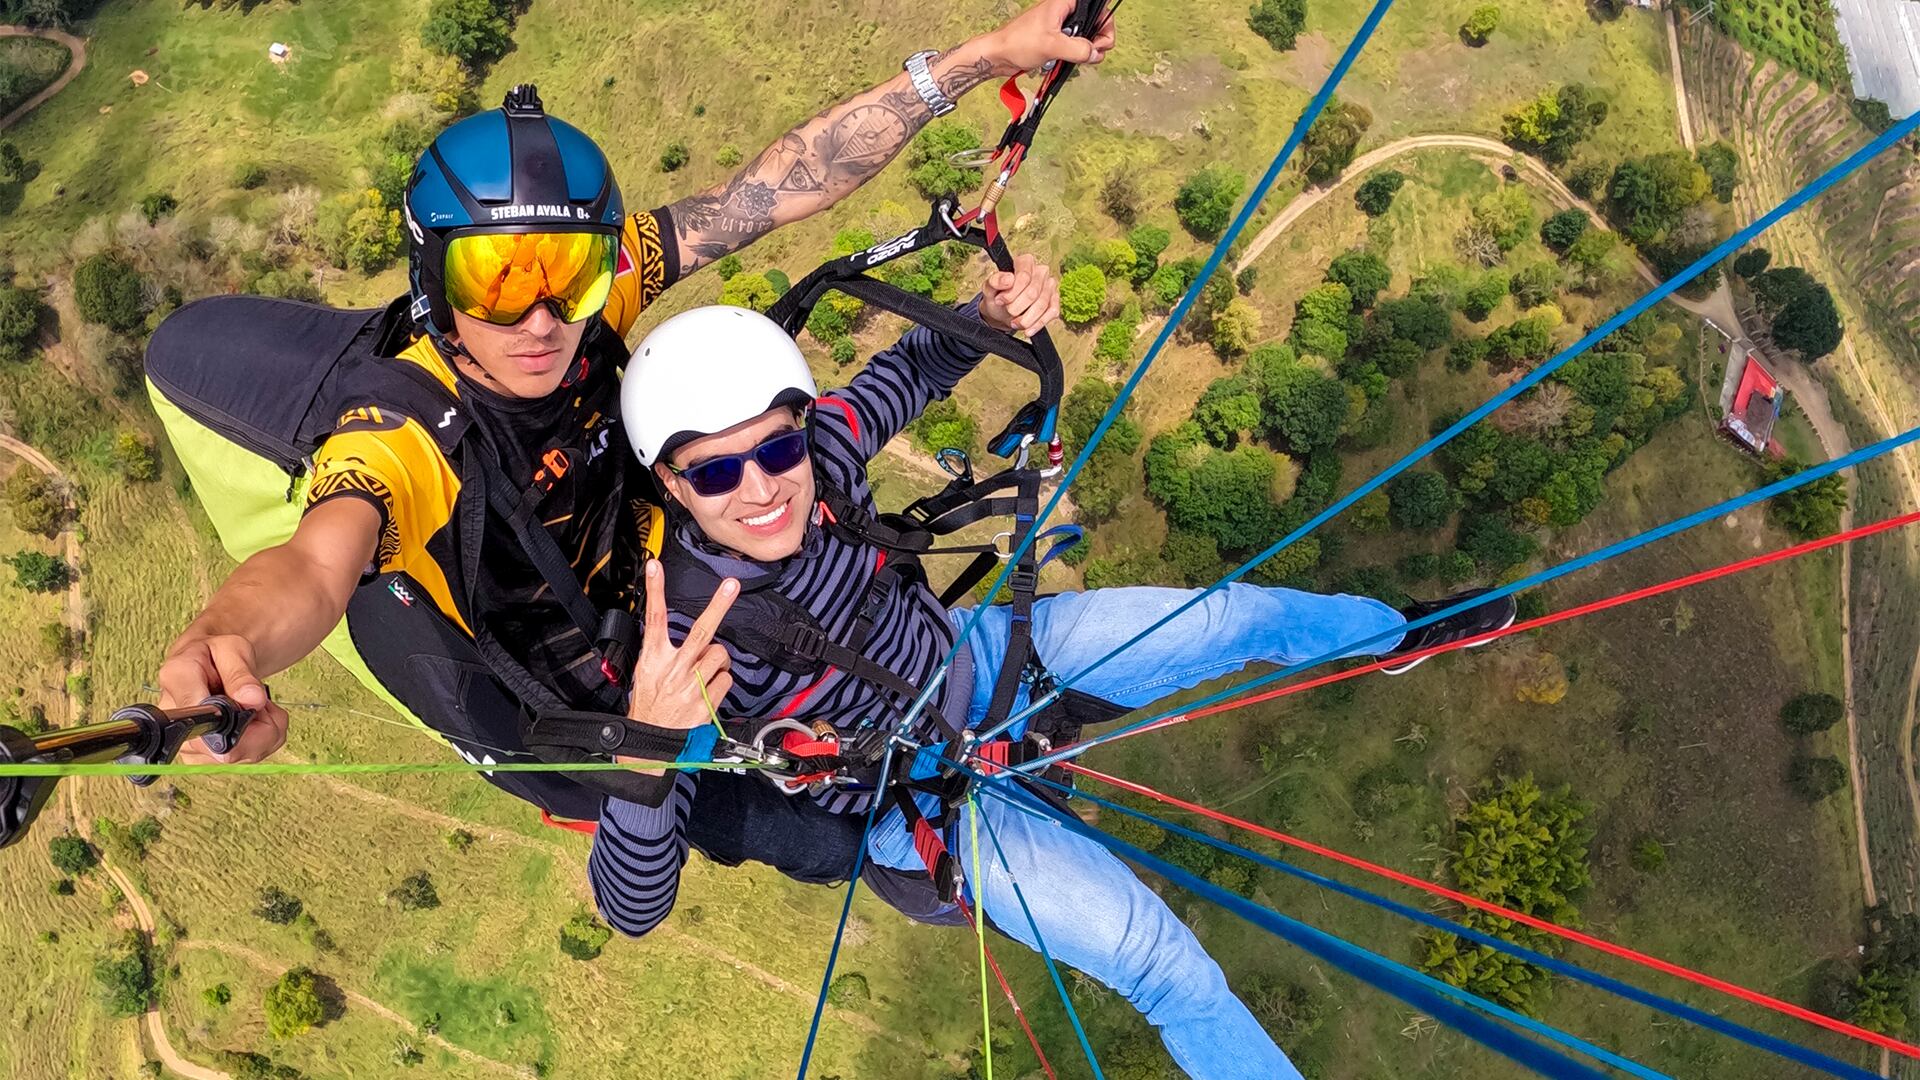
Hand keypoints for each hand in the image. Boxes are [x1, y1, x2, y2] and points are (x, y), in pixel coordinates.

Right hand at [160, 634, 290, 764]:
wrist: (205, 662)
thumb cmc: (216, 653)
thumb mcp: (233, 649)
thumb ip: (241, 674)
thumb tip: (252, 701)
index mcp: (177, 679)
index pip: (200, 719)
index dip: (234, 727)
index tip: (254, 710)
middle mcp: (174, 719)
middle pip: (225, 750)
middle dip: (260, 728)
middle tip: (260, 699)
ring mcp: (186, 743)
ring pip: (241, 757)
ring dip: (264, 733)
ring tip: (254, 705)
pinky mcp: (201, 757)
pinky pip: (246, 759)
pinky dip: (263, 740)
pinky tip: (253, 719)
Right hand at [623, 561, 737, 755]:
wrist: (647, 745)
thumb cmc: (648, 708)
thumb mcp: (645, 676)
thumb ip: (664, 655)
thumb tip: (689, 642)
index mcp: (653, 659)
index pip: (654, 618)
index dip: (655, 590)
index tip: (655, 567)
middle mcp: (673, 669)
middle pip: (701, 630)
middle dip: (718, 605)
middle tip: (731, 585)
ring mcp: (690, 686)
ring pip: (719, 655)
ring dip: (718, 660)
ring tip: (706, 672)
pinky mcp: (704, 703)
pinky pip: (725, 680)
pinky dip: (721, 684)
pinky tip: (707, 693)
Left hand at [979, 0, 1118, 75]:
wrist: (999, 56)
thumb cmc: (1017, 43)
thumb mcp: (1052, 45)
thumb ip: (1078, 49)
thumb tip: (1095, 53)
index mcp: (1064, 3)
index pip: (1097, 8)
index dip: (1103, 24)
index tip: (1099, 42)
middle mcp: (1064, 12)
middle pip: (1095, 23)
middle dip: (1096, 41)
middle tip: (1090, 54)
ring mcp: (1061, 26)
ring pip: (1086, 37)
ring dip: (1085, 51)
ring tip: (1077, 59)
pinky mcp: (1057, 40)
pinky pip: (1075, 46)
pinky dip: (1076, 56)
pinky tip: (1068, 61)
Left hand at [980, 253, 1058, 334]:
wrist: (1002, 311)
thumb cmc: (998, 296)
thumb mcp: (989, 288)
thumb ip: (994, 281)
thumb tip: (1008, 279)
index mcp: (1025, 262)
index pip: (1024, 276)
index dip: (1012, 293)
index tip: (1000, 301)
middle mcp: (1040, 271)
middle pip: (1033, 292)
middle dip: (1017, 307)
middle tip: (1008, 311)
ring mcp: (1050, 286)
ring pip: (1042, 304)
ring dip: (1026, 319)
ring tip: (1014, 322)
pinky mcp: (1055, 300)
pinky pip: (1052, 312)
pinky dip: (1038, 324)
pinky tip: (1027, 329)